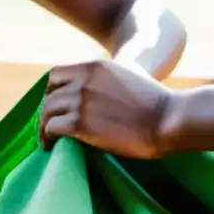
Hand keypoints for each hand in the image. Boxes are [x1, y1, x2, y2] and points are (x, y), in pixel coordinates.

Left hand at [39, 59, 174, 158]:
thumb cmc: (156, 104)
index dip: (52, 91)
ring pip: (47, 111)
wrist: (169, 119)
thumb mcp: (128, 76)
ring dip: (44, 126)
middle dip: (47, 111)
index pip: (56, 75)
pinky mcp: (80, 123)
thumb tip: (98, 95)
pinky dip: (47, 138)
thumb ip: (108, 80)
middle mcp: (83, 80)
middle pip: (49, 95)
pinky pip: (52, 128)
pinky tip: (50, 147)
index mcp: (94, 66)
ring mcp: (81, 100)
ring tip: (47, 140)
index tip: (55, 106)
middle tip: (49, 126)